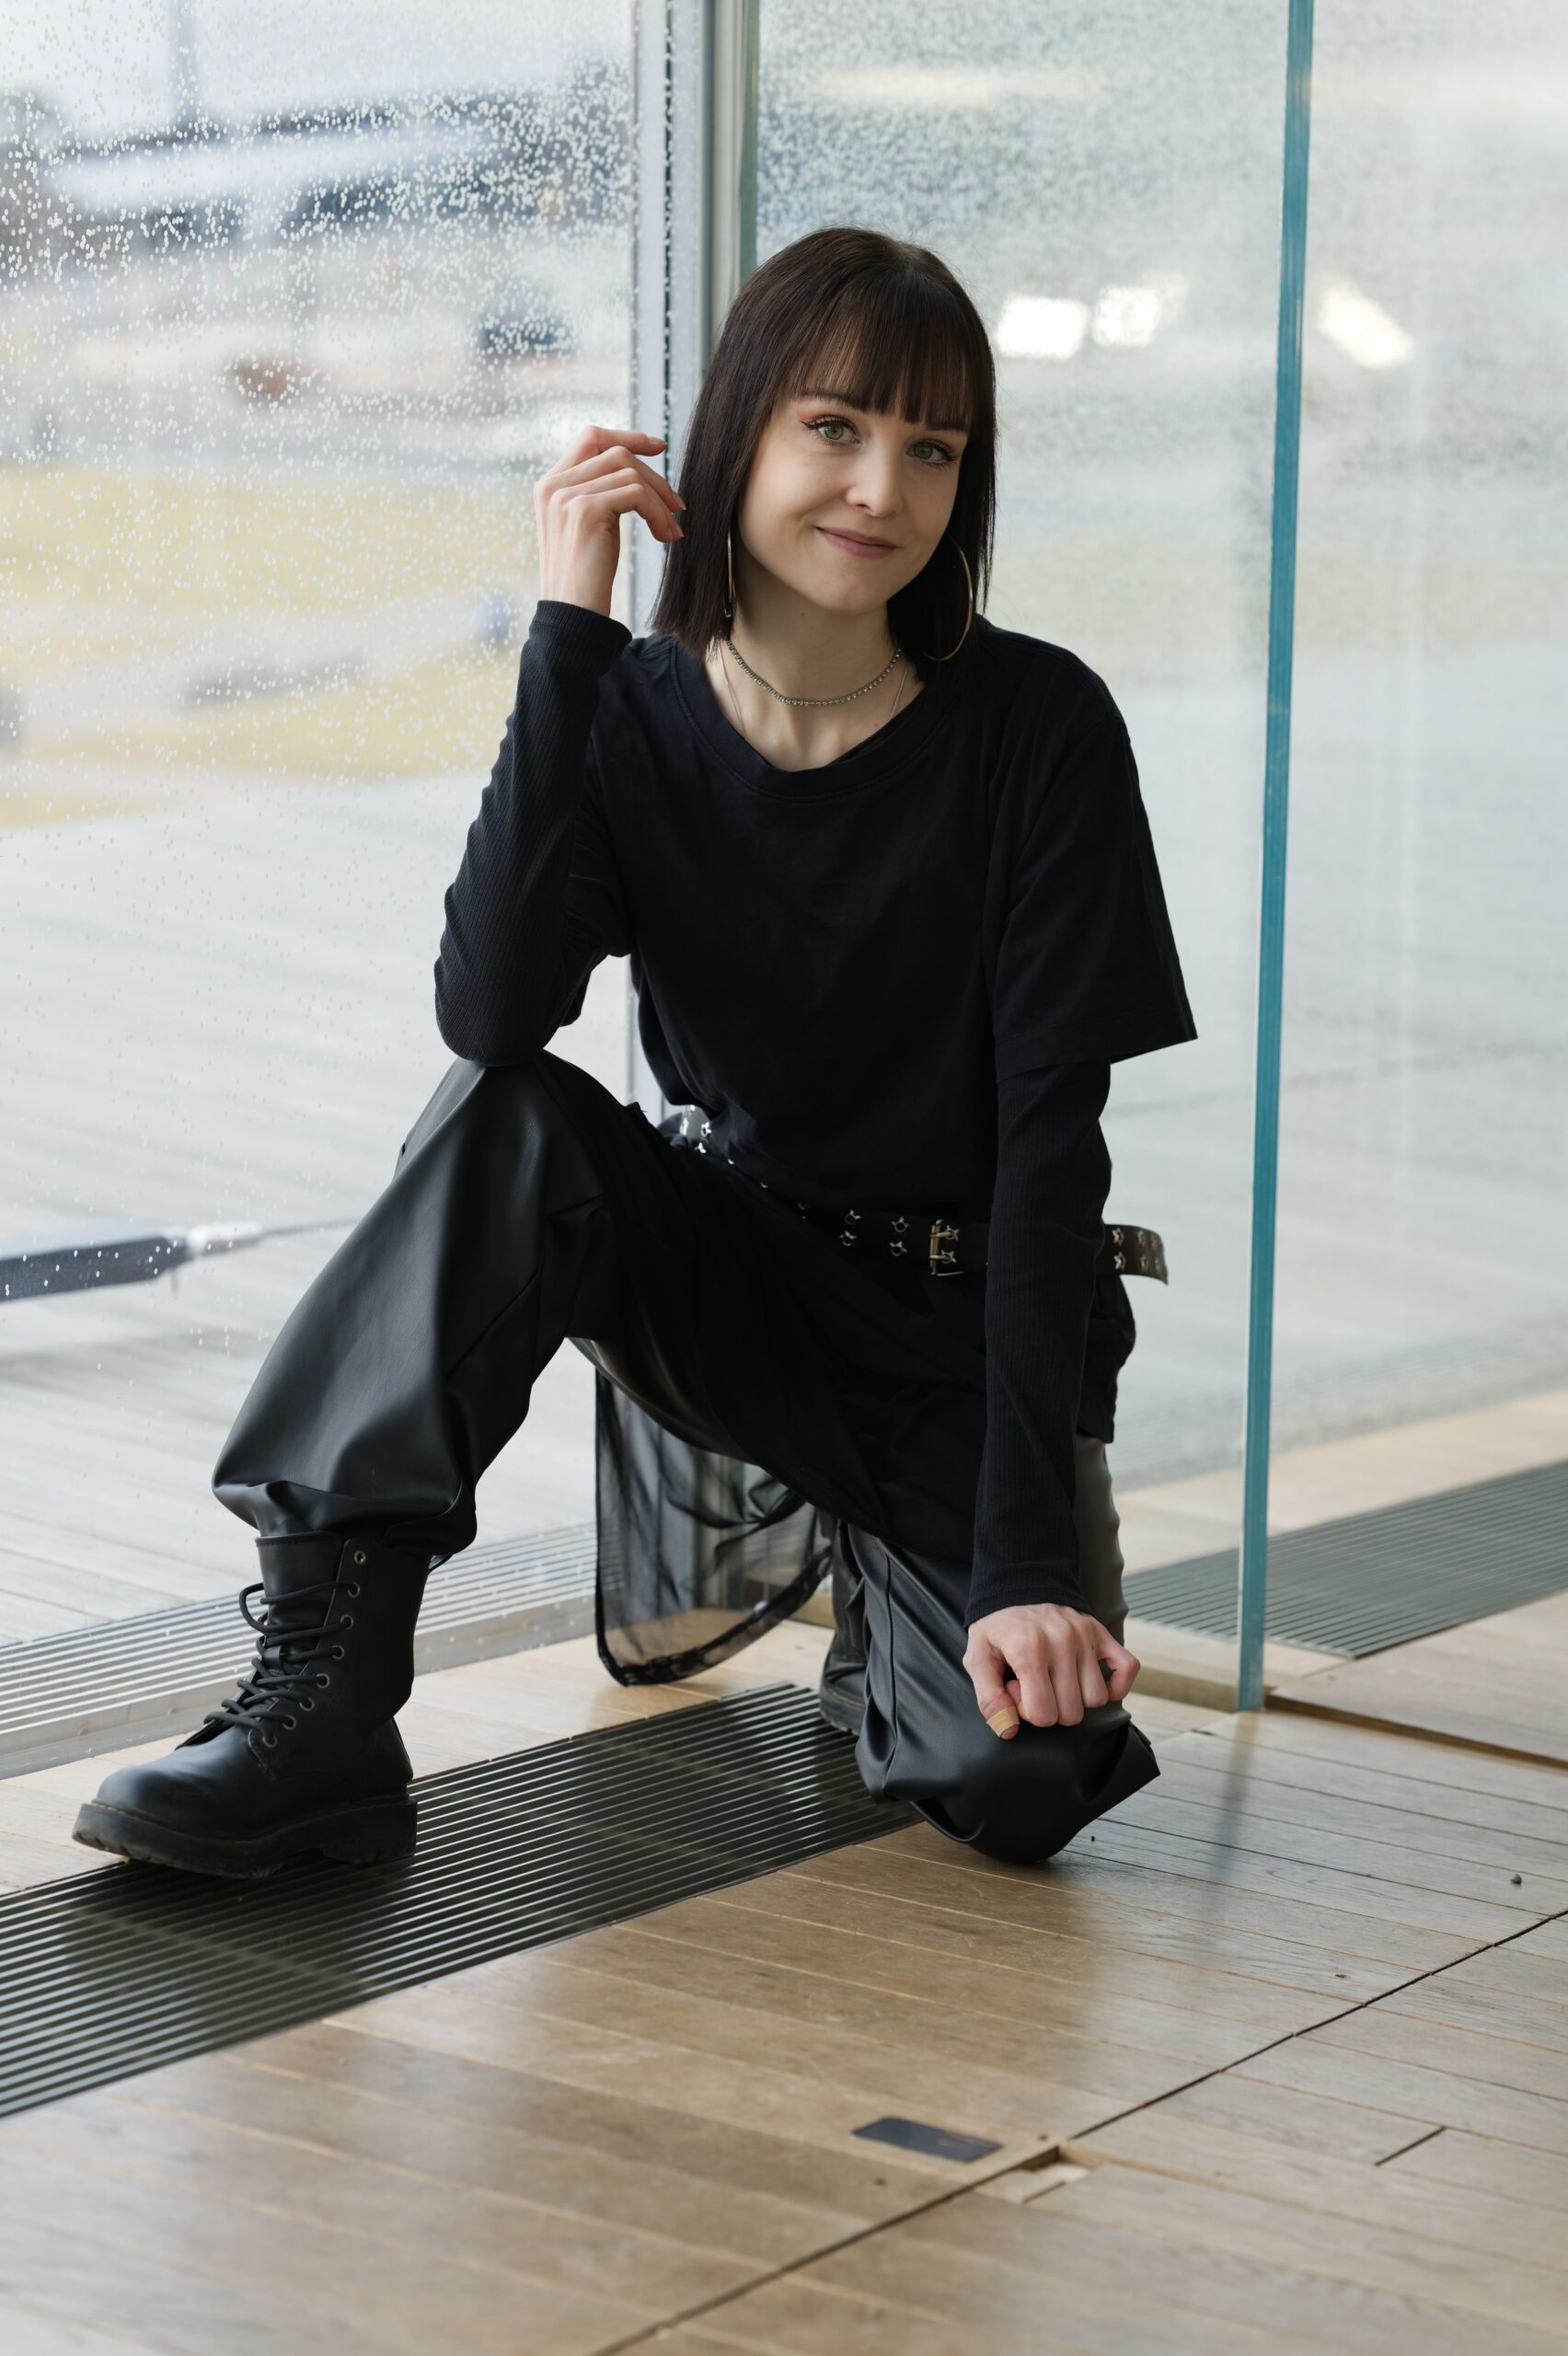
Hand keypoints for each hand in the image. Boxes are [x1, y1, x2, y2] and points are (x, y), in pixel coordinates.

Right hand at [535, 424, 684, 616]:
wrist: (572, 616)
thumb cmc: (584, 581)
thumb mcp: (585, 529)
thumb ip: (597, 495)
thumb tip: (635, 473)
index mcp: (550, 485)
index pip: (590, 437)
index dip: (627, 436)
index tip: (659, 447)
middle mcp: (553, 485)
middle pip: (615, 453)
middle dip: (654, 476)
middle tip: (677, 505)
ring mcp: (566, 496)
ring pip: (629, 471)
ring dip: (660, 500)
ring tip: (672, 529)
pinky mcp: (585, 510)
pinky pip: (636, 494)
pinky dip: (658, 513)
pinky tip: (665, 536)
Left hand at [963, 1603, 1139, 1737]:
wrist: (1016, 1585)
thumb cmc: (997, 1629)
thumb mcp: (978, 1659)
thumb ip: (989, 1698)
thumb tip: (1008, 1730)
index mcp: (1029, 1648)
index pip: (1043, 1714)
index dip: (1026, 1711)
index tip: (1016, 1690)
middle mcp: (1062, 1640)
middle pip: (1072, 1712)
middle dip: (1050, 1707)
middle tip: (1033, 1684)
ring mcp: (1085, 1635)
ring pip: (1097, 1699)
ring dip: (1075, 1697)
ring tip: (1053, 1678)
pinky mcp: (1101, 1632)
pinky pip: (1128, 1668)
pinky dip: (1115, 1684)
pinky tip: (1088, 1682)